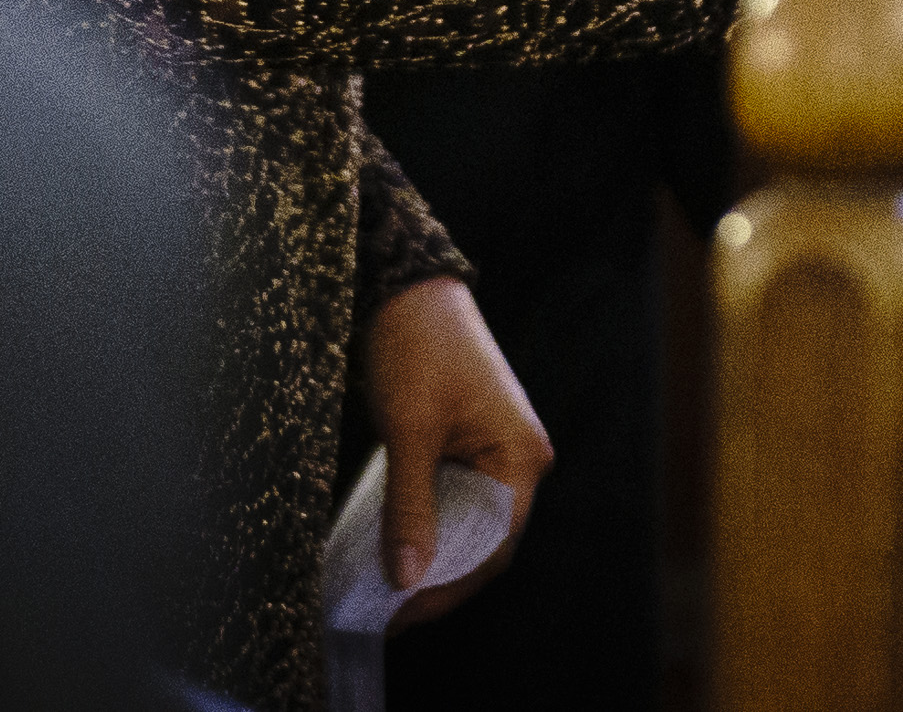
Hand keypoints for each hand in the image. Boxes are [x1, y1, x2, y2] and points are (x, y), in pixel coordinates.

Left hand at [358, 275, 547, 617]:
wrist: (410, 288)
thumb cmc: (417, 350)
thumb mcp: (409, 432)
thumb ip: (409, 509)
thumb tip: (405, 579)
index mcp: (519, 457)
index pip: (492, 549)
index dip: (447, 589)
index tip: (399, 614)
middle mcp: (518, 460)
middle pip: (485, 543)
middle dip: (438, 580)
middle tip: (385, 611)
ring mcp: (497, 452)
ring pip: (469, 525)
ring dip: (431, 556)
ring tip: (383, 588)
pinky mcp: (471, 445)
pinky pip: (456, 501)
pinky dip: (427, 526)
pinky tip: (393, 547)